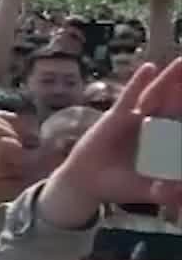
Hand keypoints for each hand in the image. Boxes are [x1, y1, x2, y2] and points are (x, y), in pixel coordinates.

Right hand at [39, 58, 181, 227]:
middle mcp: (153, 127)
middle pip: (174, 103)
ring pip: (155, 95)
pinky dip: (137, 83)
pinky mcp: (116, 116)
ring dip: (168, 79)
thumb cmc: (117, 186)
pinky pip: (128, 96)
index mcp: (165, 143)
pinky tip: (149, 68)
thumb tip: (177, 190)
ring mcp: (135, 119)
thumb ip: (163, 192)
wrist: (86, 183)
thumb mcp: (146, 190)